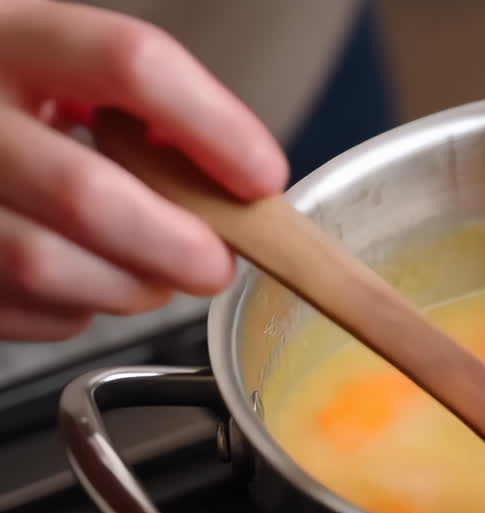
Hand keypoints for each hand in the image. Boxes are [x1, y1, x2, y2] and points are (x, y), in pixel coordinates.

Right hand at [0, 0, 285, 340]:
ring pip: (43, 264)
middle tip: (217, 263)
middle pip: (85, 193)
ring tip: (157, 277)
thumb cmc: (15, 96)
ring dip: (128, 287)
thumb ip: (147, 108)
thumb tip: (237, 177)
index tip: (263, 177)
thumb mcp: (68, 70)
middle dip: (175, 245)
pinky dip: (74, 309)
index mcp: (13, 35)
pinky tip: (88, 281)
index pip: (131, 64)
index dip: (216, 129)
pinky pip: (18, 306)